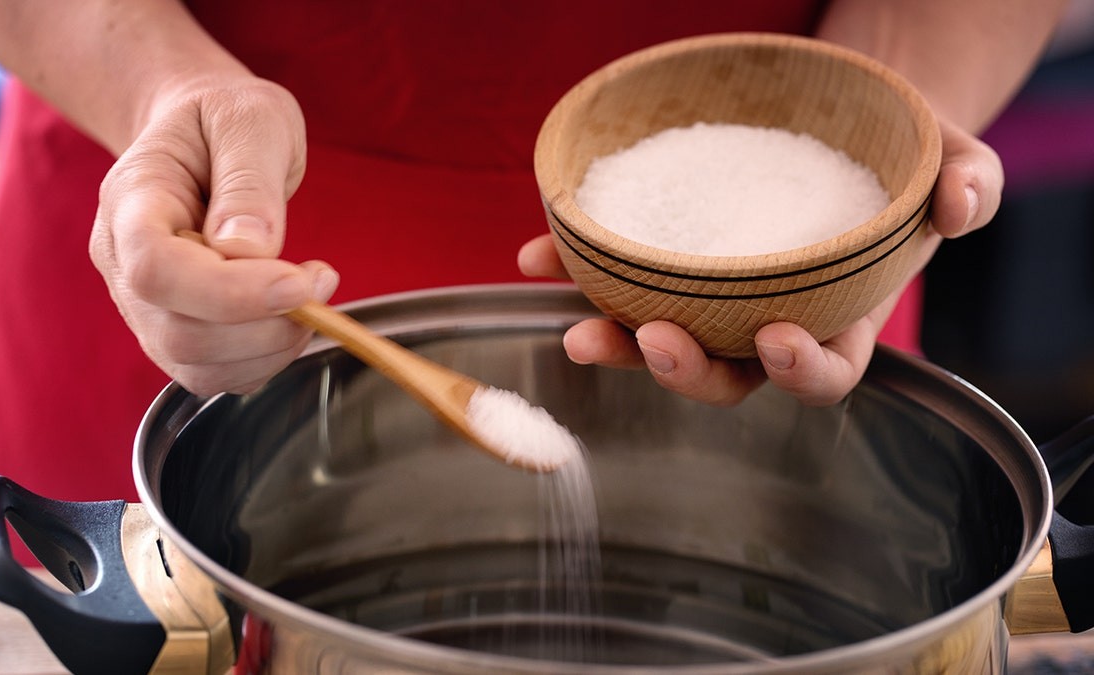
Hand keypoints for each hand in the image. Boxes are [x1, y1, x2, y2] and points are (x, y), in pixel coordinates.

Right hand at [89, 77, 338, 394]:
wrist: (202, 134)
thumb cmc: (224, 119)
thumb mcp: (251, 119)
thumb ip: (249, 181)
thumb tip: (251, 249)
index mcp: (130, 201)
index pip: (155, 270)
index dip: (228, 293)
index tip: (299, 282)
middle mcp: (123, 262)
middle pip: (179, 333)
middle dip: (266, 324)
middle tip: (320, 280)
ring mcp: (144, 305)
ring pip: (197, 366)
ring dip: (271, 347)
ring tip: (311, 294)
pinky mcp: (175, 331)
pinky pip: (215, 375)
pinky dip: (265, 359)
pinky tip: (290, 315)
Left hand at [518, 116, 1003, 405]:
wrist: (847, 120)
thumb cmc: (904, 155)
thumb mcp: (955, 158)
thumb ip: (969, 184)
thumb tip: (958, 204)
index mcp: (840, 316)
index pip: (823, 374)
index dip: (798, 373)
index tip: (773, 341)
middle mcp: (769, 321)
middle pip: (725, 376)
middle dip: (686, 370)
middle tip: (653, 339)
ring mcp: (713, 298)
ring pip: (661, 342)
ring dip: (616, 342)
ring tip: (577, 324)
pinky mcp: (670, 263)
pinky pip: (621, 280)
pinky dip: (576, 272)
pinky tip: (537, 256)